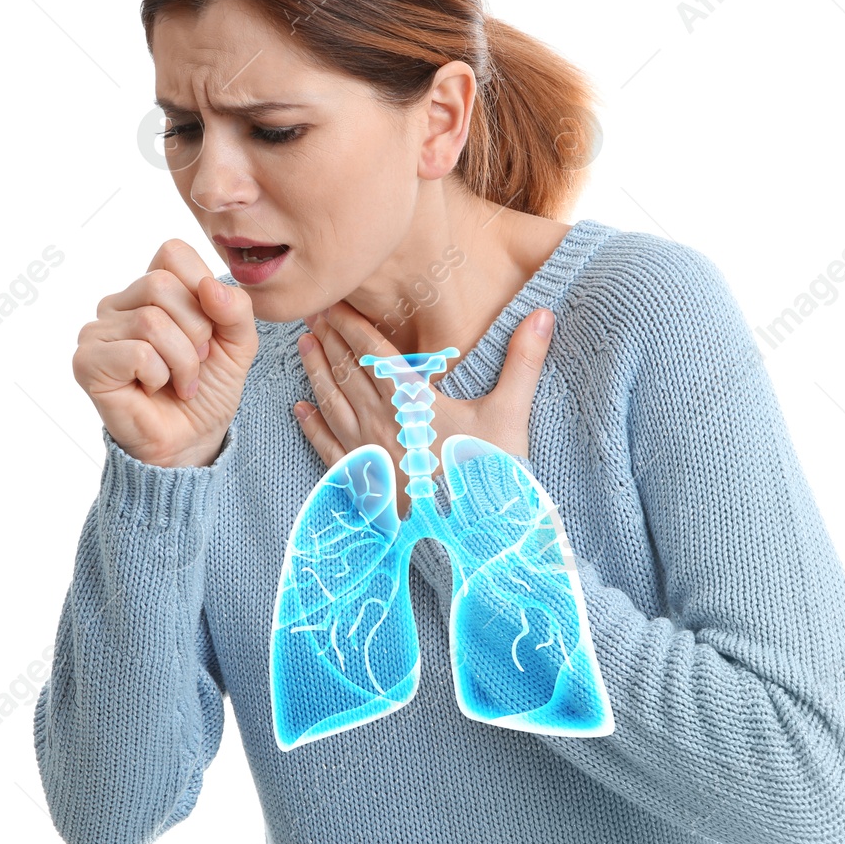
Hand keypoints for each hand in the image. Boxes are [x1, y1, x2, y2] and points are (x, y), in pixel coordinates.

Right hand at [73, 239, 259, 467]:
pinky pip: (137, 353)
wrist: (193, 439)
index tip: (209, 330)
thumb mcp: (238, 342)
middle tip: (197, 362)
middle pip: (161, 284)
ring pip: (151, 320)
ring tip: (181, 382)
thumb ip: (236, 308)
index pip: (172, 252)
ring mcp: (97, 331)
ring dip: (182, 361)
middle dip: (196, 330)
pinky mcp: (87, 362)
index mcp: (150, 288)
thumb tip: (209, 286)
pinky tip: (155, 390)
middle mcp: (118, 303)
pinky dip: (160, 376)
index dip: (202, 290)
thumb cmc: (208, 389)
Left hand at [293, 301, 554, 517]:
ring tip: (302, 346)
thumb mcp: (511, 415)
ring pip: (332, 404)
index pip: (375, 354)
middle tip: (310, 314)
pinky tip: (299, 409)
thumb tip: (544, 314)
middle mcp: (382, 423)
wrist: (473, 540)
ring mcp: (367, 454)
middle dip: (329, 341)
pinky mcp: (363, 483)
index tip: (334, 303)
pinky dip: (311, 425)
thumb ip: (523, 361)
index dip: (352, 326)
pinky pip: (327, 448)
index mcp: (414, 402)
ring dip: (316, 372)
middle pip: (348, 374)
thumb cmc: (492, 476)